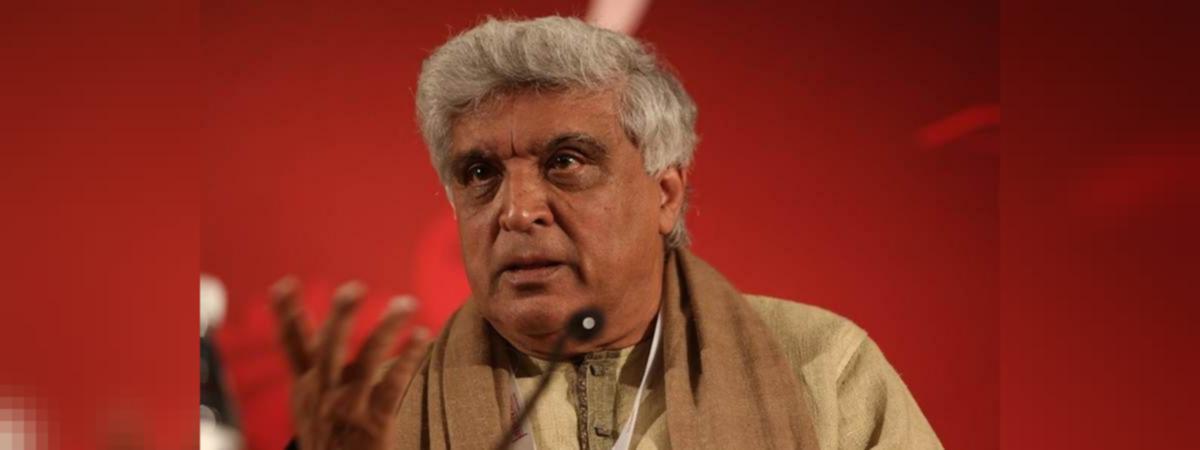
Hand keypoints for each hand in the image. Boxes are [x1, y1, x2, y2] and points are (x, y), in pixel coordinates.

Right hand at [271, 278, 431, 449]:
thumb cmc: (330, 439)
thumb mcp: (312, 403)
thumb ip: (317, 365)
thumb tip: (330, 323)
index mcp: (306, 385)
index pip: (291, 344)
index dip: (286, 314)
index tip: (285, 283)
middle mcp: (322, 393)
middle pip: (328, 348)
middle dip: (340, 317)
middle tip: (354, 288)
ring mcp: (347, 409)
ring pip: (366, 361)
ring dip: (386, 329)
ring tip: (405, 302)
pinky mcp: (373, 424)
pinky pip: (393, 386)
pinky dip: (409, 358)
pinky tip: (423, 335)